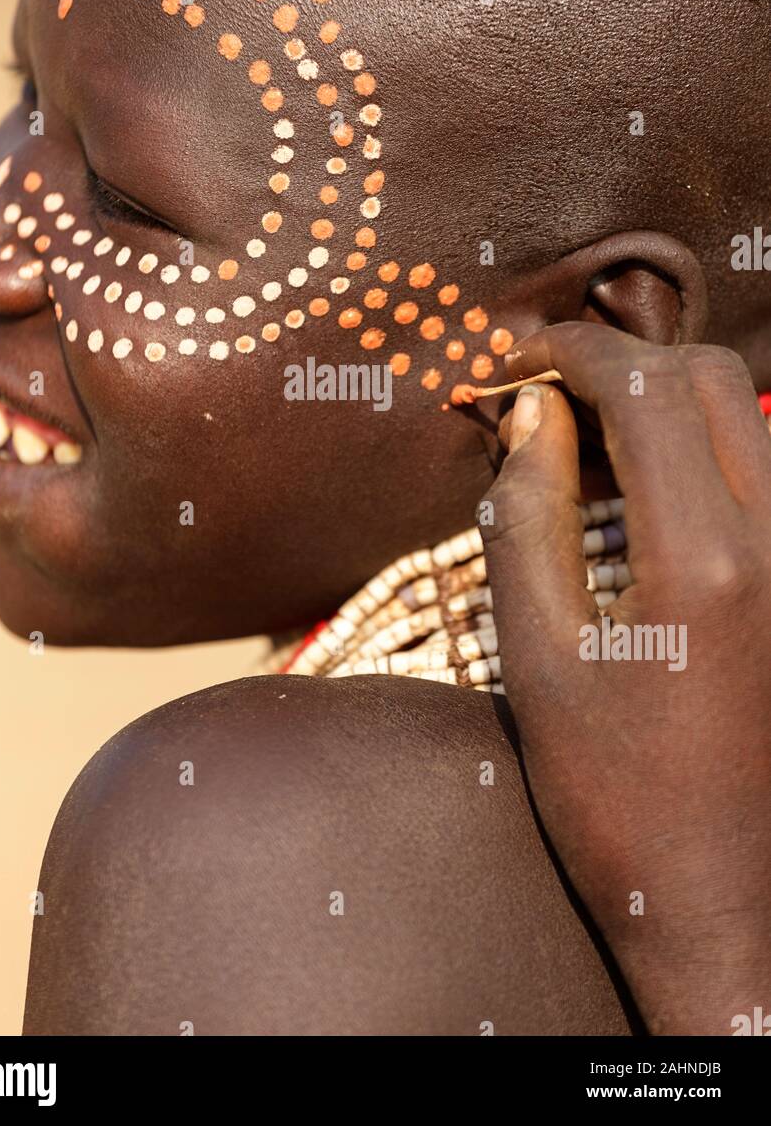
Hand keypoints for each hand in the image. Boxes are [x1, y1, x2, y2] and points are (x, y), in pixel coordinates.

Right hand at [479, 322, 770, 1035]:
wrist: (725, 907)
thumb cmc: (619, 802)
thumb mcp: (540, 661)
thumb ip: (529, 519)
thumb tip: (527, 413)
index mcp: (710, 563)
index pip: (646, 387)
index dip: (570, 353)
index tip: (513, 360)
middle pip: (709, 379)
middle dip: (621, 365)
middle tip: (544, 397)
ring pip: (746, 417)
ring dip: (663, 404)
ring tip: (584, 447)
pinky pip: (763, 474)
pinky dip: (700, 453)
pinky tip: (643, 496)